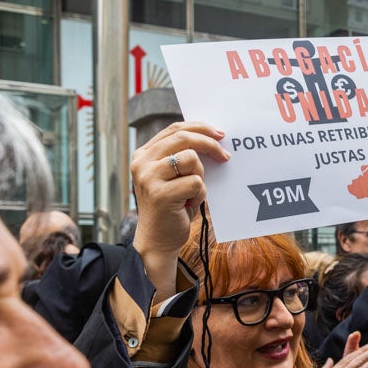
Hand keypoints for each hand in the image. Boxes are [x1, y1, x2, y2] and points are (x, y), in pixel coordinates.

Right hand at [130, 122, 228, 300]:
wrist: (158, 240)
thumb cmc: (172, 206)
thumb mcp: (174, 176)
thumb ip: (182, 156)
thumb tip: (213, 137)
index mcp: (143, 154)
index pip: (174, 129)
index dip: (200, 127)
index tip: (220, 134)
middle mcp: (142, 162)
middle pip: (184, 138)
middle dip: (210, 144)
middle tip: (225, 156)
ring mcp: (148, 177)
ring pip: (191, 159)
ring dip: (201, 176)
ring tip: (192, 192)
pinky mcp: (160, 194)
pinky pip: (196, 182)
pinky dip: (200, 194)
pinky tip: (189, 204)